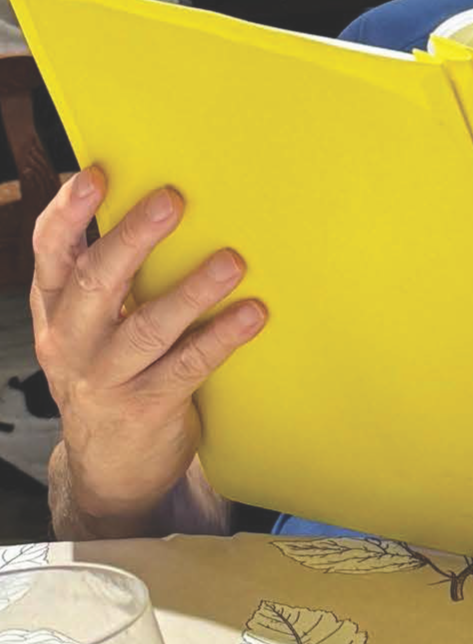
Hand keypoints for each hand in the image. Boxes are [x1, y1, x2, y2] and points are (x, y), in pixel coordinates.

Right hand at [31, 166, 265, 529]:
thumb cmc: (111, 371)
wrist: (111, 468)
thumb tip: (158, 198)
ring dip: (192, 291)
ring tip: (231, 261)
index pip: (50, 252)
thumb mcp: (91, 324)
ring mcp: (106, 378)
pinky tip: (252, 314)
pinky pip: (187, 366)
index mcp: (56, 307)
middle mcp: (71, 340)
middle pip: (98, 282)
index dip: (69, 213)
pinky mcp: (146, 407)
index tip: (96, 175)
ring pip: (147, 328)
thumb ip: (110, 274)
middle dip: (134, 238)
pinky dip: (221, 337)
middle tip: (172, 201)